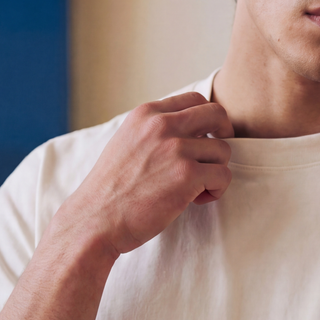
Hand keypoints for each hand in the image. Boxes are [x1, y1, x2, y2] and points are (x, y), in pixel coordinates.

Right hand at [62, 91, 233, 255]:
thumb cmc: (113, 189)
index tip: (204, 140)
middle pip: (217, 114)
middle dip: (223, 136)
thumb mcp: (127, 142)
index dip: (208, 120)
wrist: (96, 220)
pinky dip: (216, 190)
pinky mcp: (187, 174)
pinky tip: (196, 200)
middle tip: (212, 159)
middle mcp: (162, 125)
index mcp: (146, 114)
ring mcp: (175, 148)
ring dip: (216, 171)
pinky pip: (223, 176)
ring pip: (223, 150)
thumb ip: (155, 131)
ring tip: (195, 188)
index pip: (195, 99)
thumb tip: (190, 130)